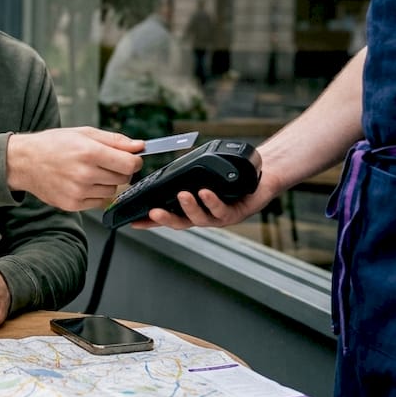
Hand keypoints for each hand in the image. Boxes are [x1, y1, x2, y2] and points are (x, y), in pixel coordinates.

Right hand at [6, 128, 143, 210]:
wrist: (25, 162)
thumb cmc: (54, 144)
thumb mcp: (84, 133)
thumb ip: (115, 140)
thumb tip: (140, 146)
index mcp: (89, 152)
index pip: (130, 164)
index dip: (134, 161)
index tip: (130, 158)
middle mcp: (85, 174)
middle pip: (123, 178)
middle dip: (120, 170)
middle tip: (104, 162)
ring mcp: (79, 192)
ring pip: (112, 191)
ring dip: (107, 182)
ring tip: (89, 171)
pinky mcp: (73, 204)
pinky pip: (99, 201)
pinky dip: (96, 192)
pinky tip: (81, 182)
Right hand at [134, 171, 283, 229]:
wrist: (261, 176)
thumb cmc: (231, 176)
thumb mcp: (205, 176)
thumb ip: (187, 179)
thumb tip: (165, 174)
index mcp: (193, 210)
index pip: (168, 217)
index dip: (150, 222)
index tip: (134, 222)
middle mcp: (204, 216)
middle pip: (180, 223)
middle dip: (166, 219)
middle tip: (153, 212)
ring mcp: (219, 216)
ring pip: (200, 218)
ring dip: (189, 207)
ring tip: (182, 195)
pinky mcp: (236, 213)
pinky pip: (221, 210)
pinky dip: (212, 201)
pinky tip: (205, 192)